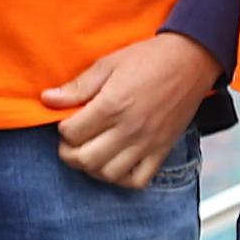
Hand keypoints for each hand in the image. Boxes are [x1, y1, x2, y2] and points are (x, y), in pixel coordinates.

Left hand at [41, 33, 220, 190]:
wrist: (192, 59)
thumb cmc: (148, 58)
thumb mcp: (108, 64)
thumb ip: (78, 87)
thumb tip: (47, 99)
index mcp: (112, 105)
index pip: (71, 133)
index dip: (63, 128)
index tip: (68, 119)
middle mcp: (129, 129)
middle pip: (85, 159)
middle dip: (70, 153)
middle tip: (72, 140)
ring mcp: (147, 143)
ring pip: (109, 174)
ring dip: (92, 167)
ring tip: (91, 151)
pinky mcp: (162, 150)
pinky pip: (138, 180)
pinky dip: (122, 179)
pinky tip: (114, 163)